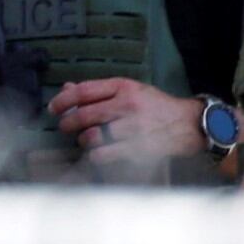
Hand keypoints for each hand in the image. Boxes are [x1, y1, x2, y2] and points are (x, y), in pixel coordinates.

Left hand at [50, 77, 207, 166]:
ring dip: (84, 141)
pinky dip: (96, 156)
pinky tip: (98, 154)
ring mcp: (133, 128)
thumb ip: (100, 91)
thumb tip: (66, 88)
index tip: (53, 108)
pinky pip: (104, 154)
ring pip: (91, 137)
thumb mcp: (131, 90)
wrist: (190, 124)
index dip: (62, 100)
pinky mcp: (138, 148)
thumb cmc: (156, 107)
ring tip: (87, 141)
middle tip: (65, 127)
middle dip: (68, 123)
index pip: (84, 91)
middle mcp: (127, 105)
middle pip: (83, 115)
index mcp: (124, 87)